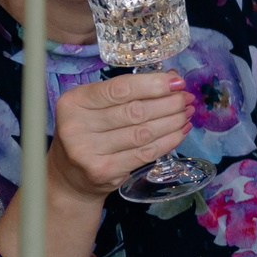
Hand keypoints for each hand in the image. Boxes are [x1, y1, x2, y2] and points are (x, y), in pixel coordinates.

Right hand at [50, 71, 193, 198]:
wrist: (69, 177)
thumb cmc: (89, 132)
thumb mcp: (97, 106)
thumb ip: (129, 91)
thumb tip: (172, 79)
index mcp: (74, 102)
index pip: (121, 88)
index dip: (154, 84)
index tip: (178, 82)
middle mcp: (75, 126)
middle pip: (135, 111)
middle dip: (169, 103)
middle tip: (187, 99)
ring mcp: (87, 152)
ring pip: (143, 132)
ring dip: (173, 121)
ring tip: (187, 113)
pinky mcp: (102, 171)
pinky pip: (145, 153)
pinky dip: (168, 141)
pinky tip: (180, 132)